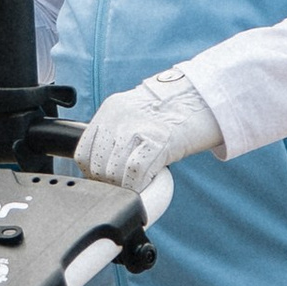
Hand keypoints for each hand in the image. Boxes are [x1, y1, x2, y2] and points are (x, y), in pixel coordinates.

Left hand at [74, 68, 223, 193]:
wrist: (203, 97)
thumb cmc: (174, 111)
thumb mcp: (135, 115)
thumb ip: (117, 135)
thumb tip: (104, 169)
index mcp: (110, 110)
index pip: (83, 151)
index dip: (91, 173)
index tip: (103, 181)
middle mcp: (118, 118)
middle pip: (98, 166)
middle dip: (109, 184)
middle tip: (124, 187)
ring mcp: (135, 128)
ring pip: (113, 173)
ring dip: (124, 188)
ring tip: (137, 185)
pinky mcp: (156, 141)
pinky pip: (134, 174)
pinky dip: (138, 187)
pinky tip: (146, 185)